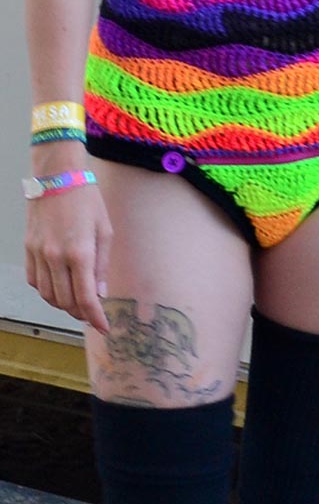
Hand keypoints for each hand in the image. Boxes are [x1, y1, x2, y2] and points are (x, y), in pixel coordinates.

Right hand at [25, 184, 111, 333]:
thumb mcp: (104, 230)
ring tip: (77, 303)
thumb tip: (101, 294)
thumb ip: (102, 265)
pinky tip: (59, 287)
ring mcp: (38, 254)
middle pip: (65, 302)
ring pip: (48, 295)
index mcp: (79, 253)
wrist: (57, 176)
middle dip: (80, 313)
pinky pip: (35, 281)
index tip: (104, 327)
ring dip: (63, 305)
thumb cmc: (87, 200)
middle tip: (92, 314)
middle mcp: (55, 257)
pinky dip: (47, 291)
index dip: (95, 317)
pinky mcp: (28, 249)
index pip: (86, 298)